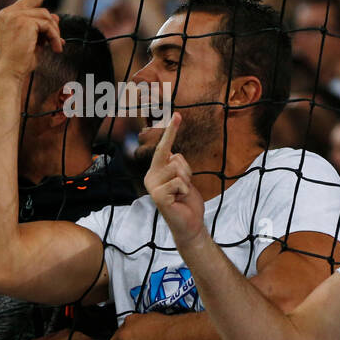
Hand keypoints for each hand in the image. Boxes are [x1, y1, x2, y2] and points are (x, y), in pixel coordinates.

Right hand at [0, 0, 64, 78]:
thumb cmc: (19, 61)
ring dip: (54, 34)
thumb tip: (56, 17)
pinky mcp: (24, 21)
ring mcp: (16, 15)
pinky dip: (54, 37)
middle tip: (58, 43)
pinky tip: (54, 49)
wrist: (9, 72)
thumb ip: (43, 27)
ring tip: (54, 48)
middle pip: (43, 9)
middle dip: (54, 25)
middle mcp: (10, 12)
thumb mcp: (34, 41)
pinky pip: (48, 25)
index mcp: (9, 14)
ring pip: (48, 17)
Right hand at [142, 113, 204, 245]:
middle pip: (173, 157)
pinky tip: (179, 200)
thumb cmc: (187, 201)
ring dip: (186, 181)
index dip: (171, 131)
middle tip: (184, 187)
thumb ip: (177, 165)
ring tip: (181, 194)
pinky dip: (185, 190)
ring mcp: (152, 186)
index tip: (178, 114)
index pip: (164, 148)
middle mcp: (150, 176)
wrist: (189, 224)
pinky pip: (179, 182)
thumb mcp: (184, 178)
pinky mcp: (158, 195)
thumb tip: (175, 155)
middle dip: (185, 170)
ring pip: (177, 169)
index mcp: (155, 171)